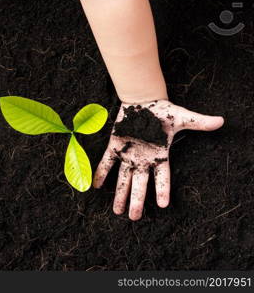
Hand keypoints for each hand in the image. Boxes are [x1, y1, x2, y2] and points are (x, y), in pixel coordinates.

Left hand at [94, 100, 223, 219]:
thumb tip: (221, 121)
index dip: (162, 189)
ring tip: (116, 210)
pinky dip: (101, 172)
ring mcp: (128, 154)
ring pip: (123, 178)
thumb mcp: (181, 117)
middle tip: (134, 217)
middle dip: (137, 200)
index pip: (162, 176)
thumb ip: (198, 122)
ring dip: (119, 193)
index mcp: (159, 155)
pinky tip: (96, 185)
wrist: (142, 100)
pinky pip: (107, 161)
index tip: (163, 205)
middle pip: (140, 184)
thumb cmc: (162, 110)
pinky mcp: (114, 146)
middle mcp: (143, 159)